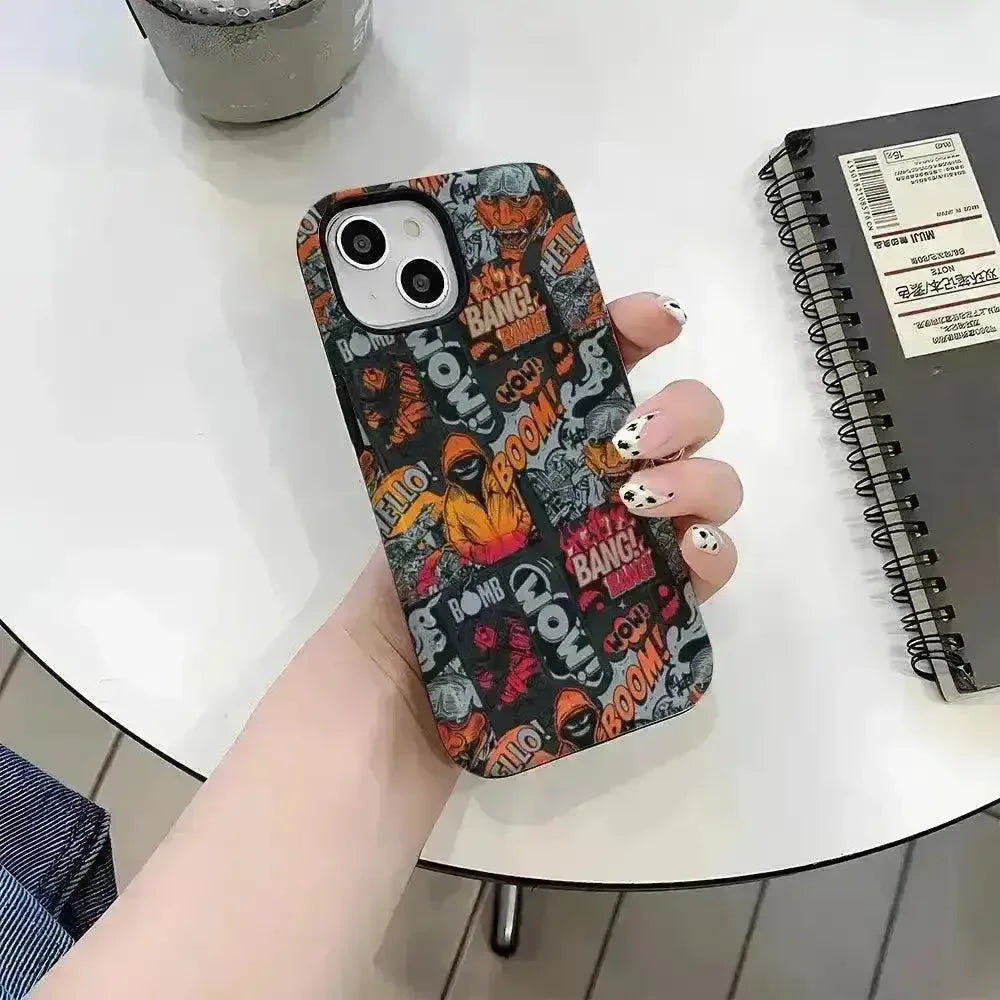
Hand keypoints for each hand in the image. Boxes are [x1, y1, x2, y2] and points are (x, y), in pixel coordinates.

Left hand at [337, 291, 741, 696]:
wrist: (400, 712)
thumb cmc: (398, 602)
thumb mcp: (411, 505)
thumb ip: (437, 440)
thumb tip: (438, 349)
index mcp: (542, 450)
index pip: (603, 372)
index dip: (637, 331)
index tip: (657, 321)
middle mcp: (597, 490)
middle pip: (680, 425)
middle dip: (680, 410)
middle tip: (630, 438)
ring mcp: (629, 550)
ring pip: (709, 489)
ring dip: (697, 478)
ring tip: (640, 499)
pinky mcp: (649, 613)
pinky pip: (709, 572)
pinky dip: (716, 552)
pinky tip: (690, 550)